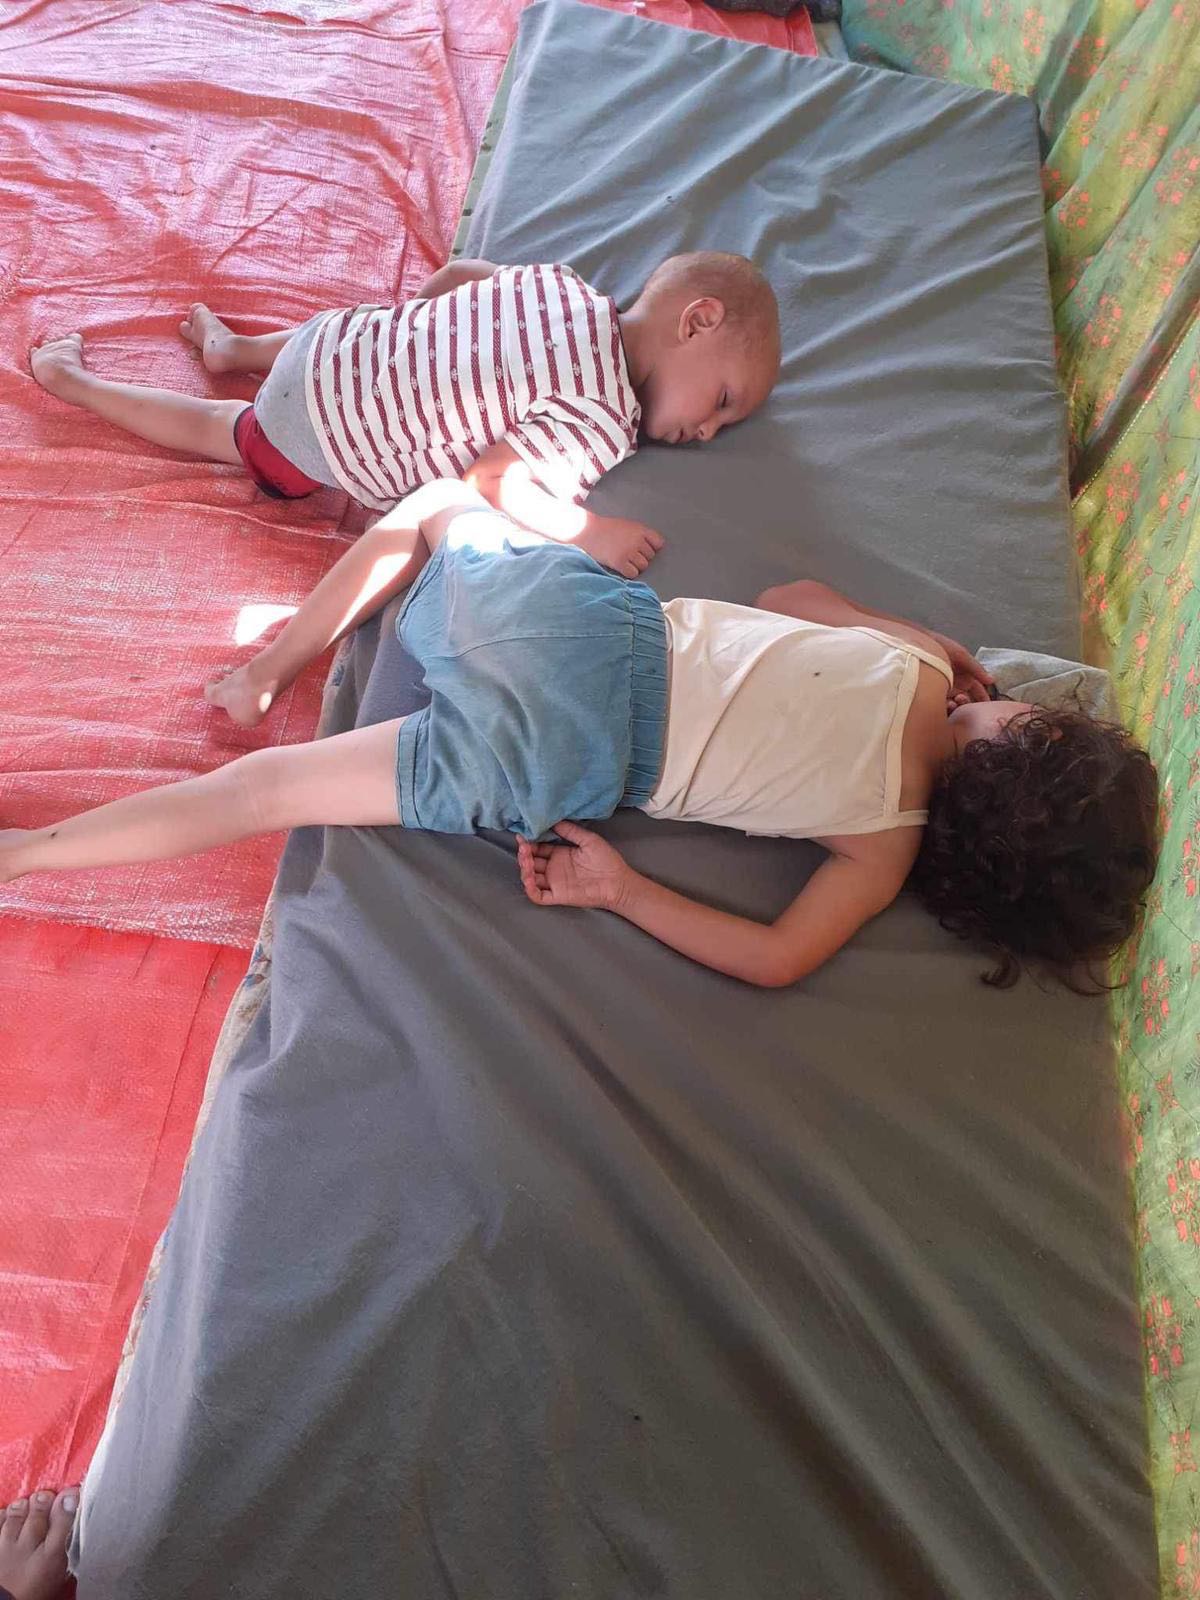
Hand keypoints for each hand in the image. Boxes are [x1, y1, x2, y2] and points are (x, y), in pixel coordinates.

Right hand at [516, 822, 634, 910]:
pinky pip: (537, 895)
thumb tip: (554, 820)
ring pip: (531, 878)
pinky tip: (529, 877)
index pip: (538, 848)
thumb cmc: (607, 860)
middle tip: (523, 847)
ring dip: (524, 869)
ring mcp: (554, 883)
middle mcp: (554, 868)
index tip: (522, 835)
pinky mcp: (557, 896)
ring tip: (526, 859)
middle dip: (524, 854)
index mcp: (560, 854)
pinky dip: (529, 889)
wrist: (618, 881)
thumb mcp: (588, 840)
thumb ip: (571, 830)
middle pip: (531, 862)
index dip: (529, 843)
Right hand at [575, 517, 663, 577]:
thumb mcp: (627, 526)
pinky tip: (621, 566)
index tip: (644, 548)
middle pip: (651, 556)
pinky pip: (633, 573)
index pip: (659, 543)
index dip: (652, 547)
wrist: (588, 531)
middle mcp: (636, 541)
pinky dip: (629, 572)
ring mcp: (628, 552)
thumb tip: (654, 548)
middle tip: (629, 553)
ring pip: (643, 566)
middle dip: (642, 556)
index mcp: (640, 530)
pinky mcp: (619, 562)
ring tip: (625, 560)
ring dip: (636, 565)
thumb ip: (640, 534)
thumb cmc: (607, 529)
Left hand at [933, 633, 992, 703]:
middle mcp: (956, 685)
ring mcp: (943, 691)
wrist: (916, 646)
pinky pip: (942, 705)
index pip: (977, 690)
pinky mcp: (932, 695)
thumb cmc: (940, 647)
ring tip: (954, 702)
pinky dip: (945, 707)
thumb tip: (992, 680)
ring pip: (955, 704)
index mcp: (965, 676)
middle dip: (968, 704)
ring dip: (957, 706)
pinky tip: (945, 703)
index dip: (982, 698)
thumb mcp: (960, 655)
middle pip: (967, 700)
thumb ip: (976, 668)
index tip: (986, 706)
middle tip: (962, 700)